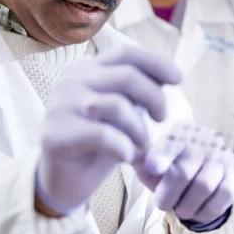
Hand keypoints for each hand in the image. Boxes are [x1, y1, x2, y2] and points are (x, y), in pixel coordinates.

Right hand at [36, 44, 180, 214]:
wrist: (64, 180)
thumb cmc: (100, 144)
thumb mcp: (123, 112)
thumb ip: (138, 92)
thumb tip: (170, 75)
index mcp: (88, 69)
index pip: (126, 54)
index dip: (156, 62)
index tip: (178, 78)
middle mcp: (72, 81)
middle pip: (127, 76)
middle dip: (155, 98)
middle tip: (162, 119)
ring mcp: (61, 106)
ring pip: (117, 105)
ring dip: (140, 128)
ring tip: (142, 144)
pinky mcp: (55, 134)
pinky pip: (103, 134)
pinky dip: (124, 146)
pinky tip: (128, 156)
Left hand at [134, 123, 233, 224]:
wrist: (202, 166)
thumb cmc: (168, 164)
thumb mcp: (149, 160)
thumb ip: (137, 157)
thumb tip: (126, 152)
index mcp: (177, 135)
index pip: (168, 145)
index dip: (161, 157)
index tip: (153, 167)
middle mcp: (202, 141)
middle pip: (183, 172)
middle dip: (168, 195)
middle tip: (163, 203)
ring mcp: (222, 156)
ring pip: (204, 185)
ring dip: (187, 206)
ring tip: (180, 209)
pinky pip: (224, 195)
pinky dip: (207, 210)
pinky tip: (198, 211)